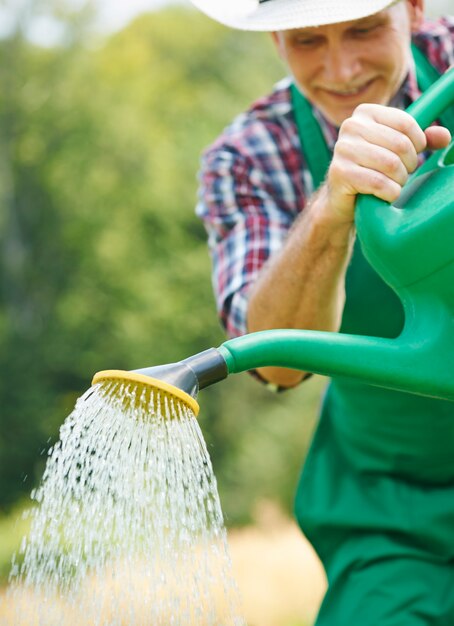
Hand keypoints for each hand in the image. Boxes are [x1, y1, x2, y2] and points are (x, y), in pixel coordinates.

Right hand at [325, 103, 451, 223]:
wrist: (340, 200)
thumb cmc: (371, 171)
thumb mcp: (396, 150)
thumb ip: (421, 140)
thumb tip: (444, 136)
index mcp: (365, 113)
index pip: (407, 123)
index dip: (418, 145)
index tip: (410, 158)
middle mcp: (351, 126)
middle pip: (401, 145)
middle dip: (408, 166)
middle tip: (400, 176)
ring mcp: (342, 149)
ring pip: (391, 165)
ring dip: (399, 181)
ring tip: (392, 185)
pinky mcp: (339, 172)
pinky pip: (379, 183)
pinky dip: (389, 193)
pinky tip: (384, 195)